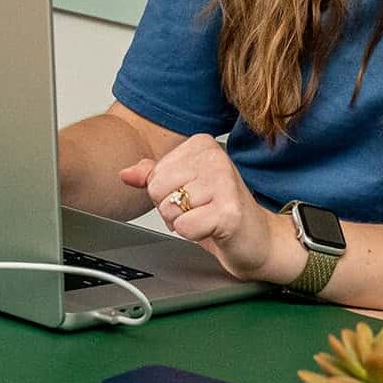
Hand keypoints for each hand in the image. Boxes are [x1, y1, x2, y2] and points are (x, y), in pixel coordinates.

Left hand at [119, 134, 302, 283]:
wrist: (257, 238)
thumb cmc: (219, 210)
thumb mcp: (183, 187)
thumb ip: (153, 176)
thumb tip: (125, 173)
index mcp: (202, 144)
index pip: (153, 173)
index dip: (166, 193)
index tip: (192, 195)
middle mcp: (215, 157)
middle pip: (158, 189)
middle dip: (171, 208)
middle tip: (198, 210)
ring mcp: (224, 182)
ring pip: (170, 209)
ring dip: (184, 222)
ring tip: (206, 217)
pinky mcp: (228, 210)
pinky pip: (185, 227)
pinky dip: (194, 235)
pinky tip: (213, 228)